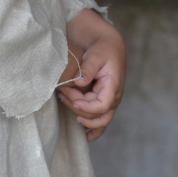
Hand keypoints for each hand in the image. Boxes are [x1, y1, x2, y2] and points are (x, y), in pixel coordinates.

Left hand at [59, 10, 126, 140]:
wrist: (107, 43)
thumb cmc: (102, 48)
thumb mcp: (96, 54)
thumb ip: (88, 68)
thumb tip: (79, 83)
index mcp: (113, 86)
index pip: (102, 106)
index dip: (87, 107)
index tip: (73, 100)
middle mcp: (113, 97)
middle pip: (98, 116)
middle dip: (79, 109)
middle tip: (64, 94)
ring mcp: (109, 101)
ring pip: (98, 121)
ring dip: (81, 116)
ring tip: (64, 99)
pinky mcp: (102, 101)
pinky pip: (100, 121)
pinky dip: (93, 129)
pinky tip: (84, 135)